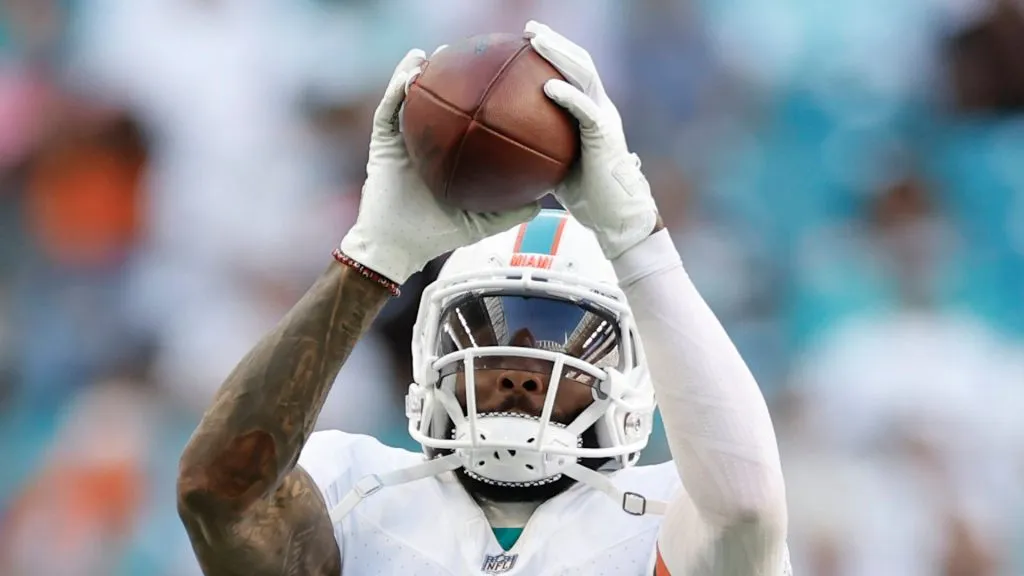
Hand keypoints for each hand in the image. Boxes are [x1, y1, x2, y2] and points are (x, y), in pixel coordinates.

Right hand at [341, 49, 540, 283]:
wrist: (399, 247)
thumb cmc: (438, 235)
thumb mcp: (484, 221)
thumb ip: (512, 211)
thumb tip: (546, 199)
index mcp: (446, 154)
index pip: (462, 121)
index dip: (476, 100)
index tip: (497, 79)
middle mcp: (424, 142)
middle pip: (436, 103)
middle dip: (450, 76)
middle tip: (469, 55)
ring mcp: (401, 141)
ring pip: (408, 97)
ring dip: (418, 71)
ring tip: (435, 52)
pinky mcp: (381, 143)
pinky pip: (388, 110)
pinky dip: (396, 87)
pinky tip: (411, 70)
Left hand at [525, 21, 658, 259]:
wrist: (617, 219)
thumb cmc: (587, 198)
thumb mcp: (553, 168)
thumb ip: (536, 150)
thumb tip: (501, 145)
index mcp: (589, 113)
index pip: (572, 72)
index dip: (553, 52)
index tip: (525, 40)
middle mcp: (599, 108)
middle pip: (579, 63)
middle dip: (555, 41)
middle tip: (529, 29)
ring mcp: (605, 118)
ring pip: (585, 75)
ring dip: (560, 54)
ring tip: (536, 40)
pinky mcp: (606, 135)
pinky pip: (585, 109)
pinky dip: (568, 95)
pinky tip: (547, 86)